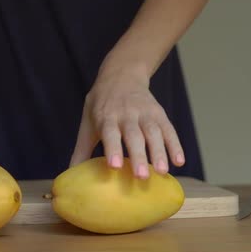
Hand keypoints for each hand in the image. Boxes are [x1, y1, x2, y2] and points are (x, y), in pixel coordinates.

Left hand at [69, 62, 184, 178]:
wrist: (122, 74)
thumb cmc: (101, 105)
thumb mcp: (88, 123)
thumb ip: (81, 150)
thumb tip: (70, 176)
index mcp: (107, 117)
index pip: (110, 134)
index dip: (113, 149)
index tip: (115, 166)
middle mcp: (127, 114)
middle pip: (135, 136)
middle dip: (139, 156)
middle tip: (142, 177)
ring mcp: (146, 113)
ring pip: (154, 132)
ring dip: (160, 152)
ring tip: (163, 172)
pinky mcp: (159, 114)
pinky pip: (169, 130)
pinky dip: (175, 145)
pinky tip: (179, 161)